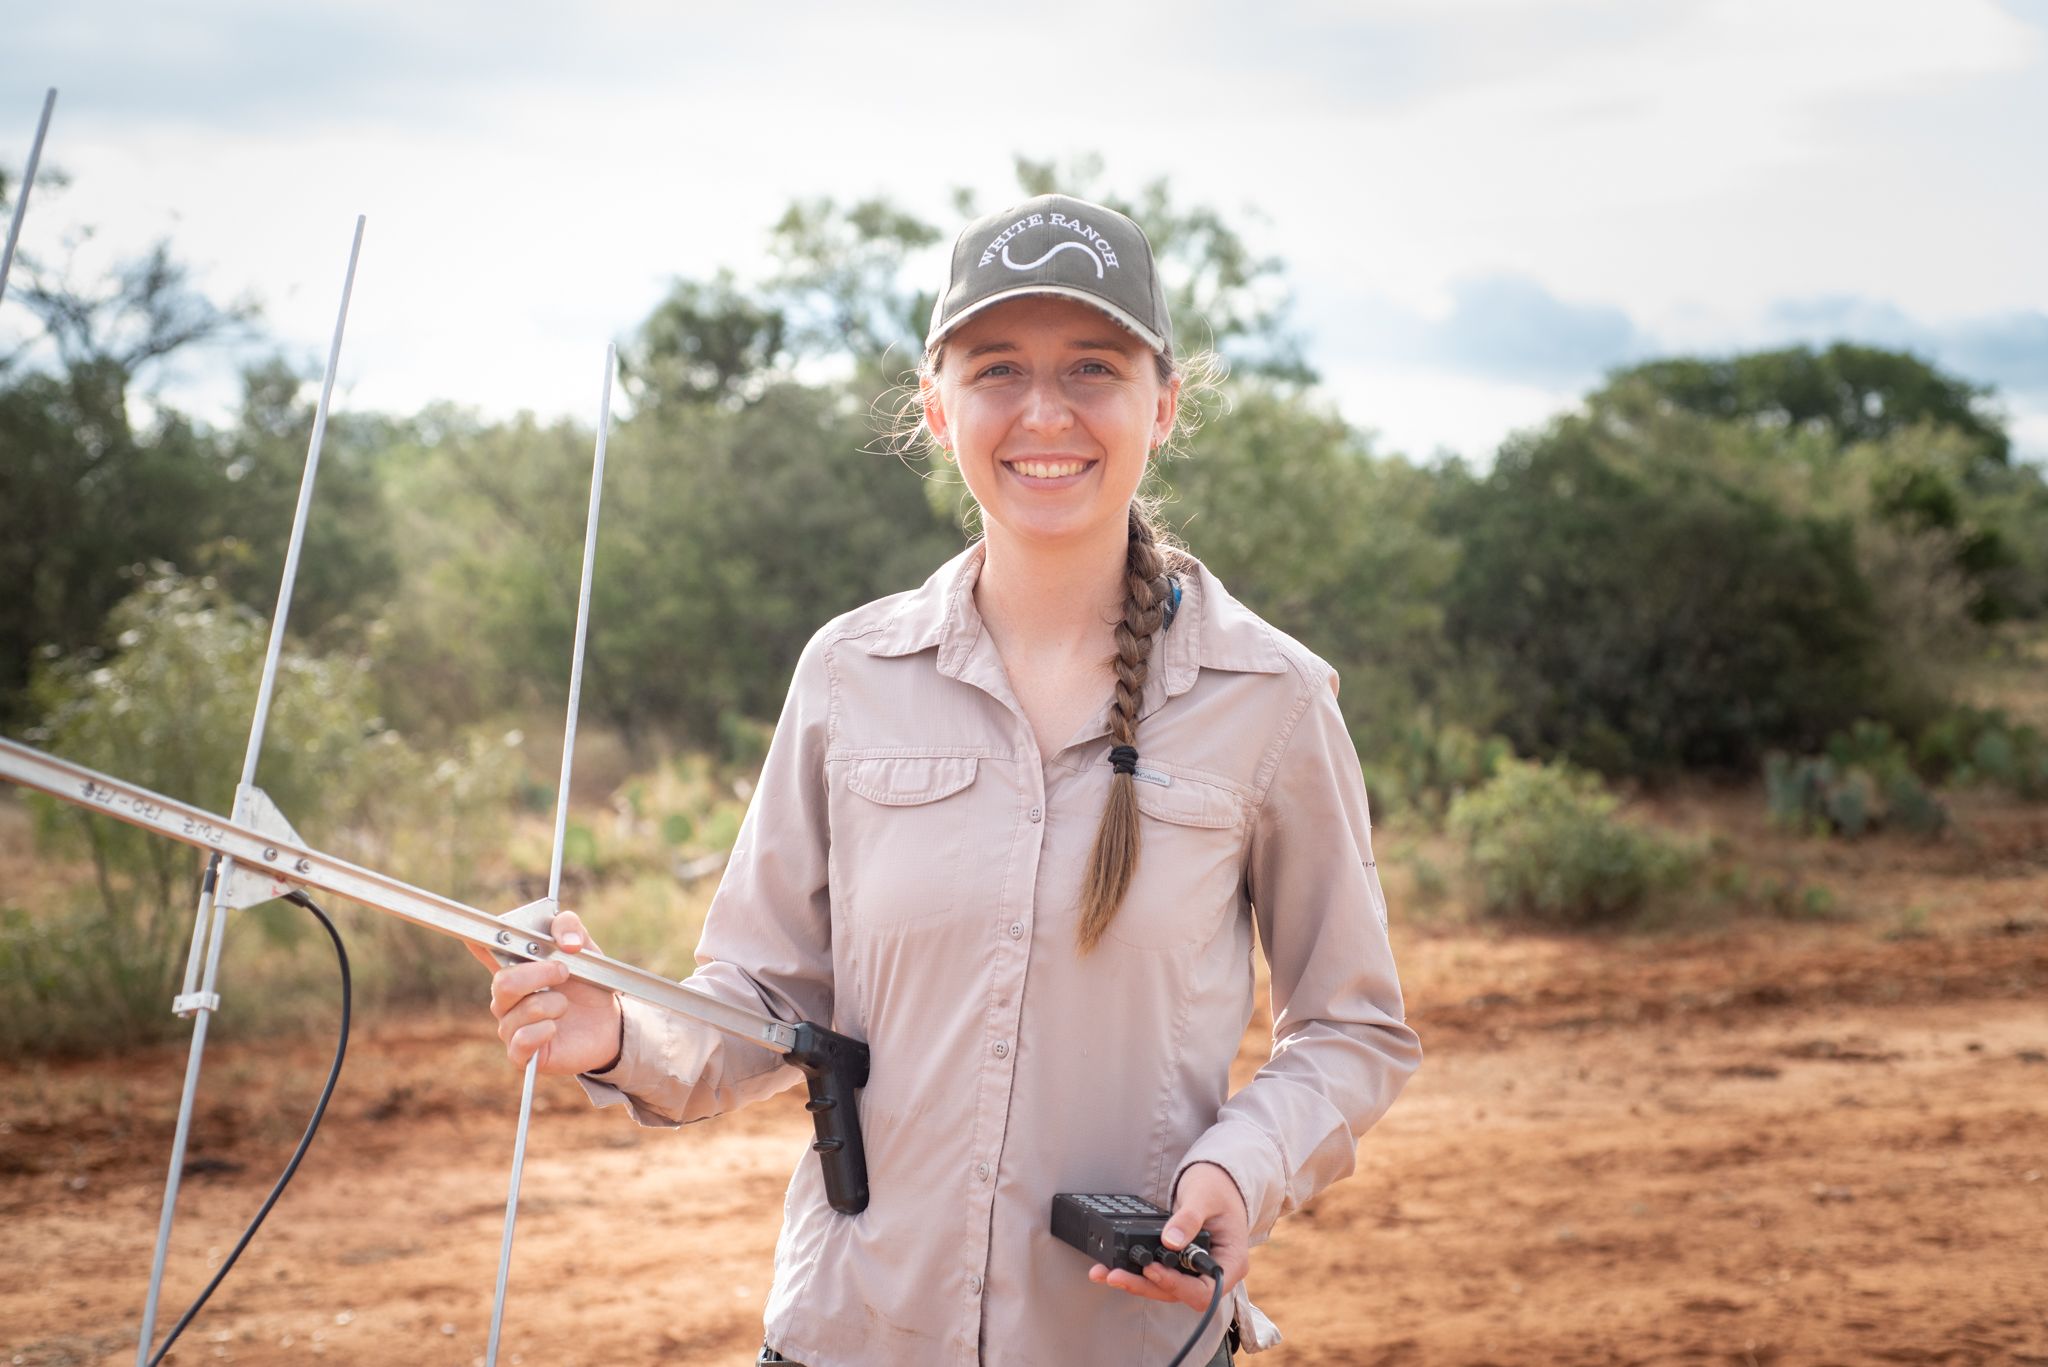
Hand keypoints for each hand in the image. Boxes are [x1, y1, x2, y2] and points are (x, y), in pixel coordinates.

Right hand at [467, 909, 622, 1074]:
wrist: (606, 1023)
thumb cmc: (587, 985)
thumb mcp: (584, 949)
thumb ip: (570, 929)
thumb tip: (566, 941)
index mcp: (514, 968)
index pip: (484, 952)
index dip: (476, 944)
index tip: (473, 937)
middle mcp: (504, 997)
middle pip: (504, 982)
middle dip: (541, 973)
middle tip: (564, 972)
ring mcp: (510, 1026)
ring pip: (524, 1008)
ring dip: (556, 1003)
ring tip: (565, 1006)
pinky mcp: (519, 1052)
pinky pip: (523, 1038)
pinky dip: (546, 1030)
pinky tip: (555, 1028)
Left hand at [1088, 1162, 1249, 1309]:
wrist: (1217, 1182)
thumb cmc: (1218, 1188)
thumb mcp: (1205, 1197)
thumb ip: (1189, 1219)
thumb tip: (1170, 1241)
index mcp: (1230, 1262)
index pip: (1206, 1291)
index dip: (1177, 1285)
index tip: (1152, 1269)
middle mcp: (1213, 1272)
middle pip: (1179, 1293)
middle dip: (1145, 1285)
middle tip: (1116, 1275)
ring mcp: (1194, 1270)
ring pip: (1164, 1287)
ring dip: (1135, 1281)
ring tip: (1106, 1273)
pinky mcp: (1178, 1264)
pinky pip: (1158, 1273)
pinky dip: (1136, 1271)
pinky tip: (1112, 1267)